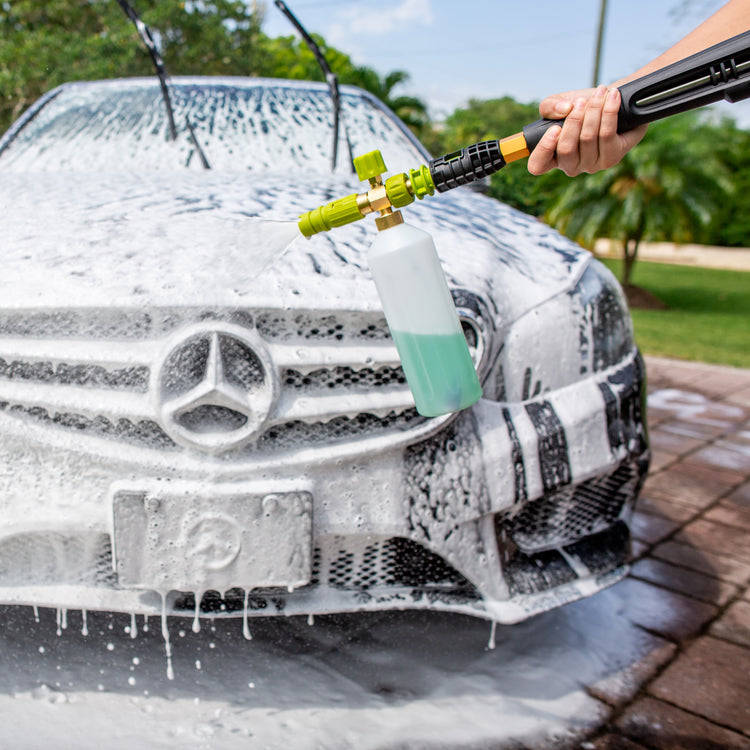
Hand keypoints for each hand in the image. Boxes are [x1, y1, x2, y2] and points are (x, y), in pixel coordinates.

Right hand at [527, 86, 647, 176]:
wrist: (613, 104)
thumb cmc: (582, 106)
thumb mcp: (561, 102)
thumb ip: (550, 106)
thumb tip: (564, 110)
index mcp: (552, 157)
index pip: (538, 165)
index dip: (544, 149)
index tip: (554, 128)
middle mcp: (570, 166)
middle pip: (566, 149)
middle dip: (574, 120)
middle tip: (581, 101)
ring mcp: (590, 165)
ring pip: (588, 138)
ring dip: (594, 110)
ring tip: (600, 93)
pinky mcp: (611, 158)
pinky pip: (607, 135)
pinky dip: (609, 112)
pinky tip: (612, 97)